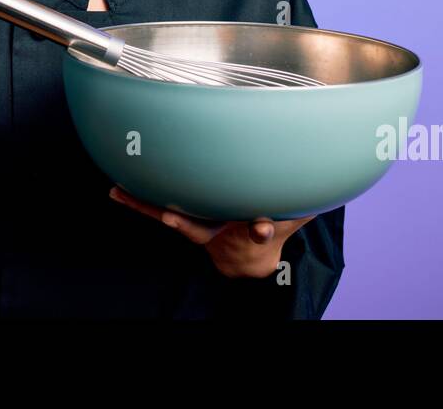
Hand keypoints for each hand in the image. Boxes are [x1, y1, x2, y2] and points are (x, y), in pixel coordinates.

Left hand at [109, 185, 315, 278]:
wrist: (245, 262)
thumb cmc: (265, 232)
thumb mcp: (287, 220)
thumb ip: (298, 206)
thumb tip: (328, 181)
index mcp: (246, 231)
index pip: (257, 229)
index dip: (260, 227)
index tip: (262, 224)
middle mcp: (217, 234)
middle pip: (198, 228)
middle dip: (185, 223)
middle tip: (170, 218)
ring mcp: (194, 229)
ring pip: (166, 217)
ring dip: (143, 205)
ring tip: (120, 193)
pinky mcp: (180, 220)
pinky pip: (154, 208)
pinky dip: (136, 199)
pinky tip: (114, 190)